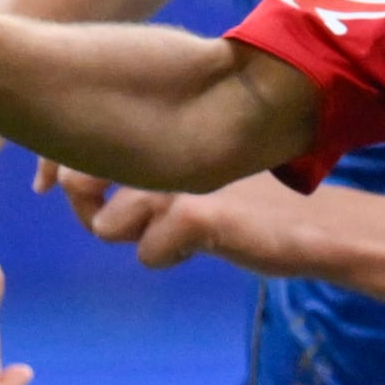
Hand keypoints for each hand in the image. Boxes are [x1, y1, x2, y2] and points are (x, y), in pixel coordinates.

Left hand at [63, 166, 309, 275]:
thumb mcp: (193, 168)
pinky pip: (147, 252)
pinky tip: (198, 248)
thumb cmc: (251, 197)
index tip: (86, 194)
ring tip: (174, 233)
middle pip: (75, 181)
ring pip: (106, 224)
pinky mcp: (196, 214)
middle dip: (89, 209)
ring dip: (134, 237)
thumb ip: (147, 166)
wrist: (317, 223)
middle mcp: (161, 145)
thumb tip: (84, 182)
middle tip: (123, 223)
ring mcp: (177, 179)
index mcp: (159, 126)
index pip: (78, 143)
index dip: (68, 174)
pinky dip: (167, 258)